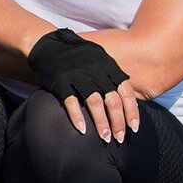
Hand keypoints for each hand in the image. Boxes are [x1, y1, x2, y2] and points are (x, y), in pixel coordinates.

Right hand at [28, 29, 143, 142]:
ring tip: (105, 138)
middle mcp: (96, 72)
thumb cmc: (75, 54)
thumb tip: (127, 93)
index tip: (134, 128)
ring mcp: (78, 77)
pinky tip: (82, 130)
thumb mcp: (99, 58)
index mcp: (108, 67)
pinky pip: (71, 102)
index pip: (126, 93)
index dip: (131, 112)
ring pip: (95, 104)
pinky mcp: (61, 82)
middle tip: (120, 138)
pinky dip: (77, 117)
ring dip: (102, 124)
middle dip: (118, 123)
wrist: (48, 43)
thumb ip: (112, 74)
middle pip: (113, 101)